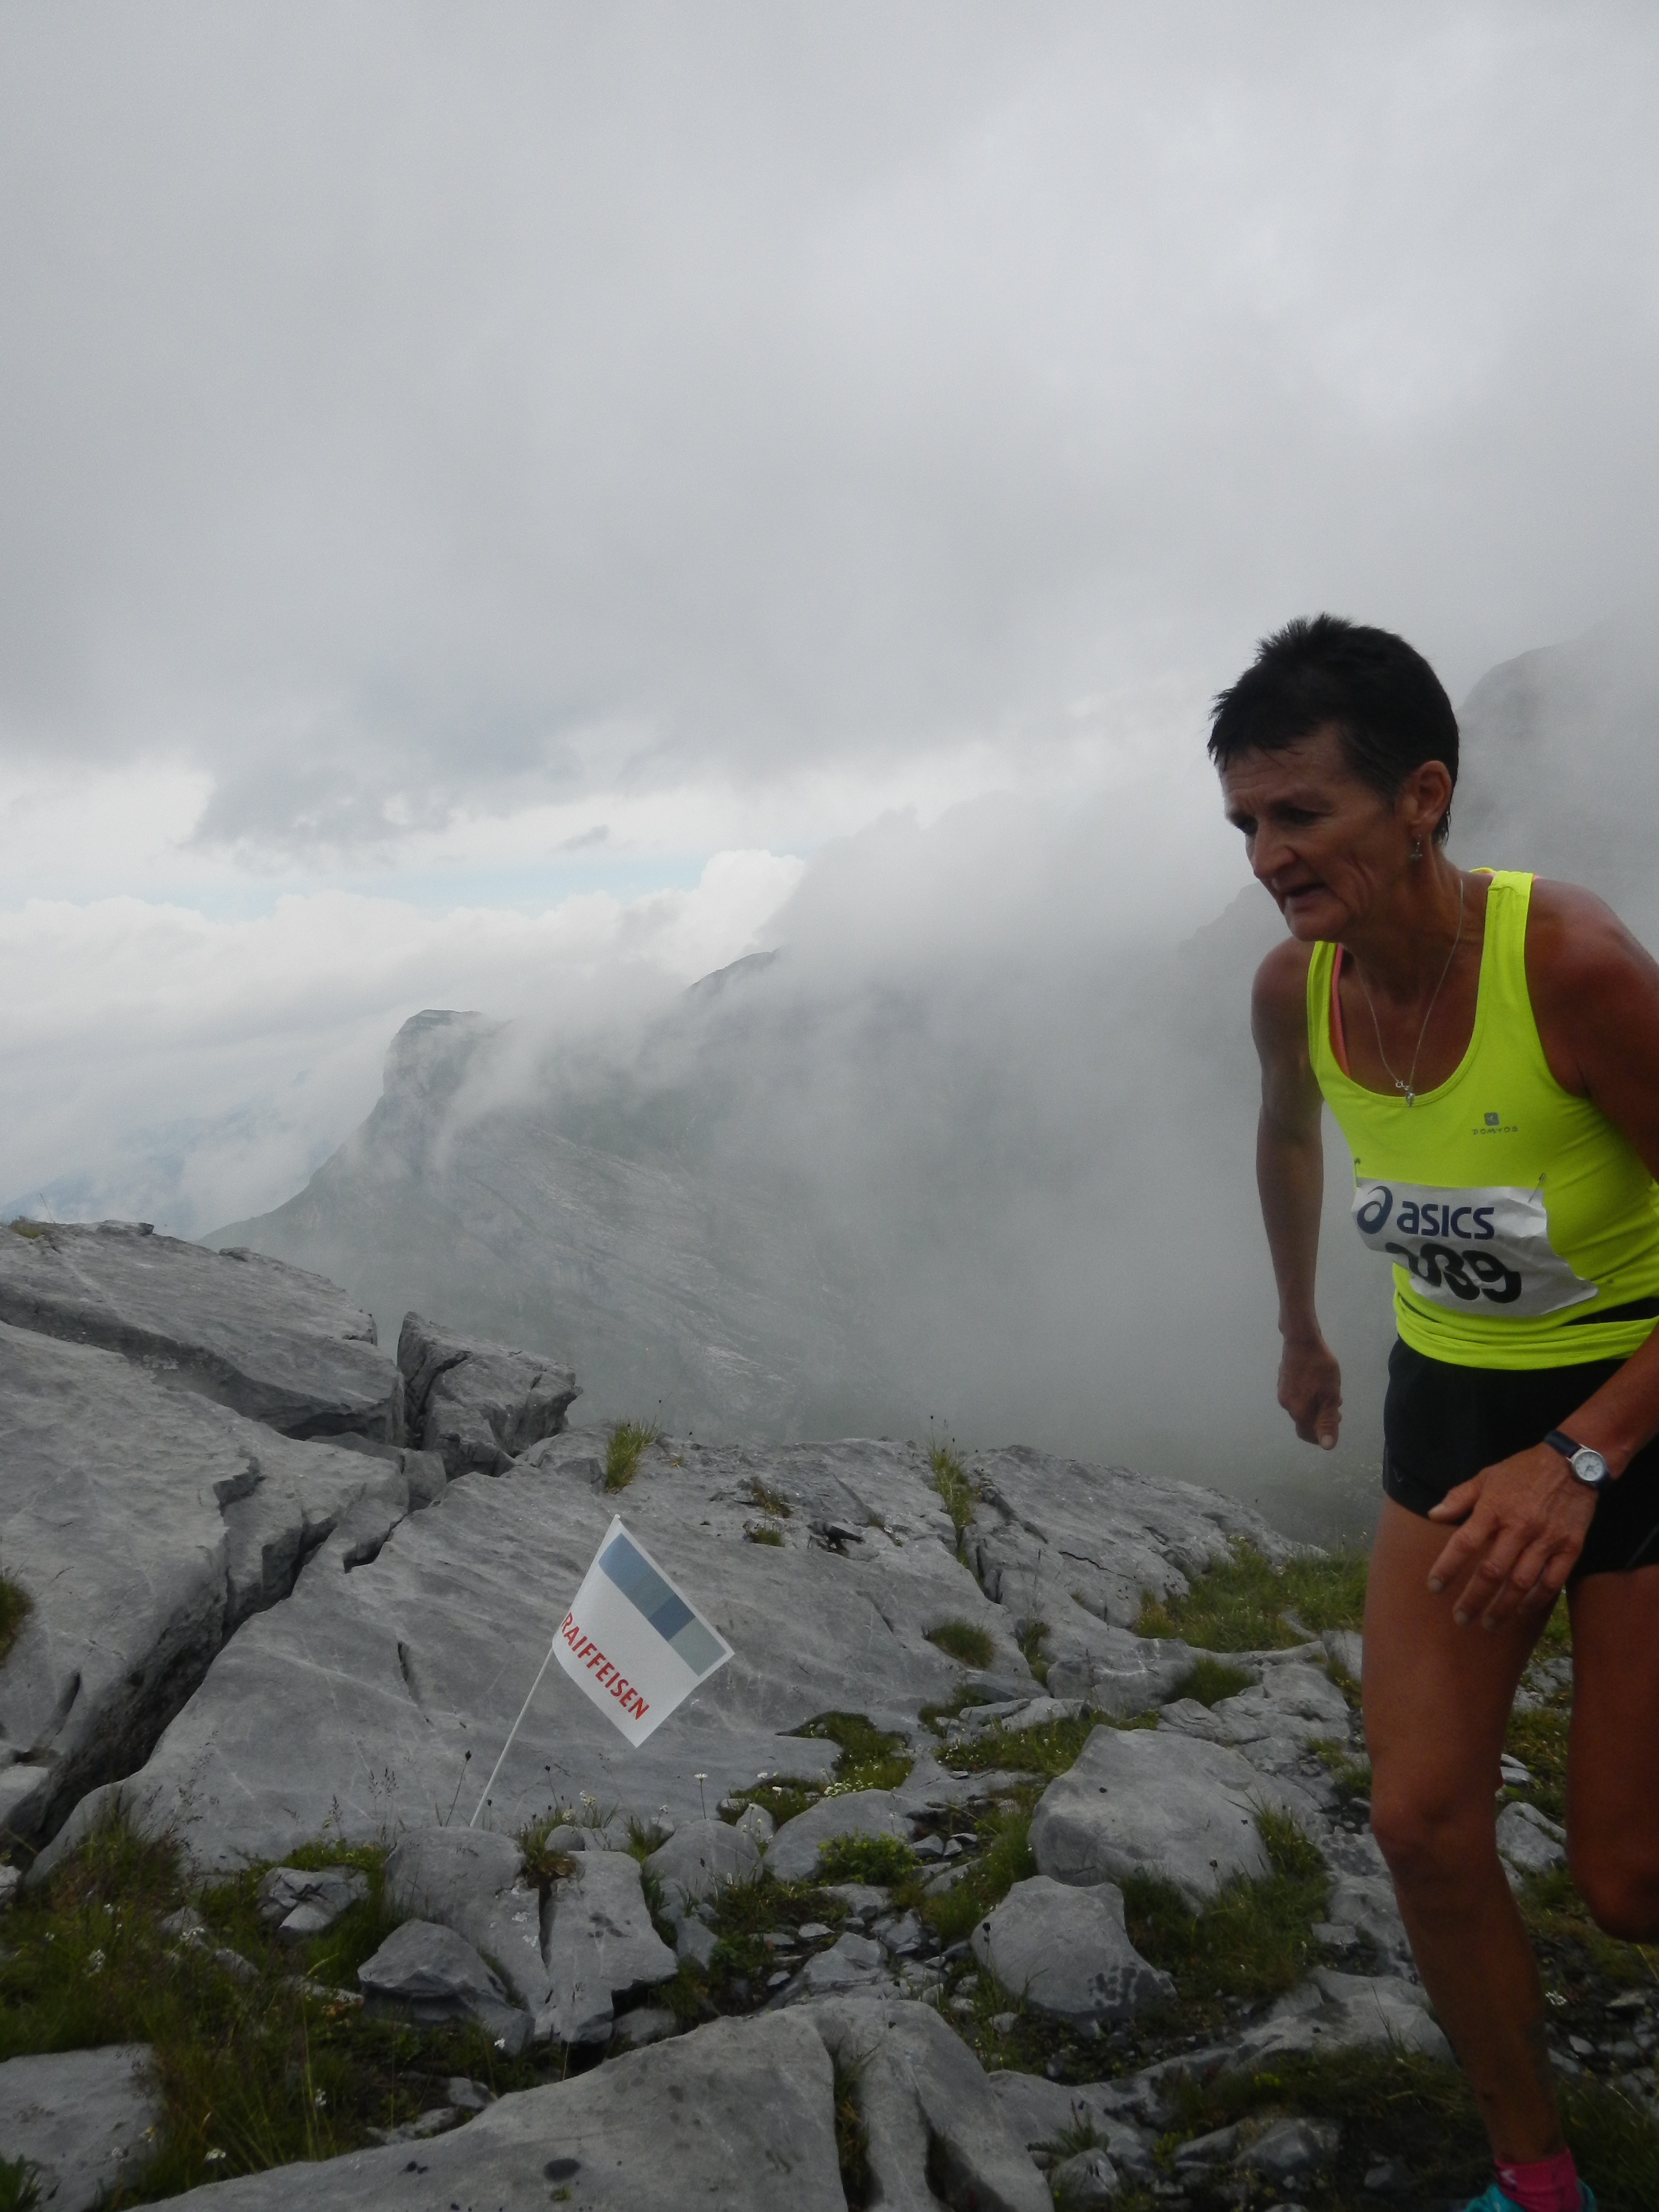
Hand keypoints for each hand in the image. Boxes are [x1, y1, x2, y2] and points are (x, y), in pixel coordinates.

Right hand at [1278, 1335, 1341, 1448]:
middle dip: (1320, 1420)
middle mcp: (1287, 1405)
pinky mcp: (1282, 1381)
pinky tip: (1316, 1385)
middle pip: (1303, 1421)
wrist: (1301, 1341)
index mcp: (1299, 1411)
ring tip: (1329, 1395)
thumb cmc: (1320, 1368)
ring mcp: (1282, 1392)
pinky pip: (1295, 1397)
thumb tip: (1327, 1447)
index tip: (1334, 1427)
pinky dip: (1307, 1398)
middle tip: (1336, 1410)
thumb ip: (1328, 1422)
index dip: (1320, 1436)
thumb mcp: (1330, 1396)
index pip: (1307, 1434)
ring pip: (1300, 1408)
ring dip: (1314, 1408)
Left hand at [1426, 1444, 1596, 1628]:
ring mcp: (1546, 1540)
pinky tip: (1522, 1611)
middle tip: (1460, 1619)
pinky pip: (1553, 1582)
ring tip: (1488, 1624)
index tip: (1433, 1587)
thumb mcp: (1487, 1476)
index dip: (1446, 1568)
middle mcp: (1519, 1527)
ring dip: (1503, 1607)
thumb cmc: (1524, 1470)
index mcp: (1494, 1509)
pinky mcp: (1570, 1548)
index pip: (1464, 1544)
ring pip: (1521, 1583)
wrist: (1573, 1463)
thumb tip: (1433, 1515)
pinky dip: (1537, 1600)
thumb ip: (1459, 1497)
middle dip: (1473, 1599)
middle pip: (1492, 1572)